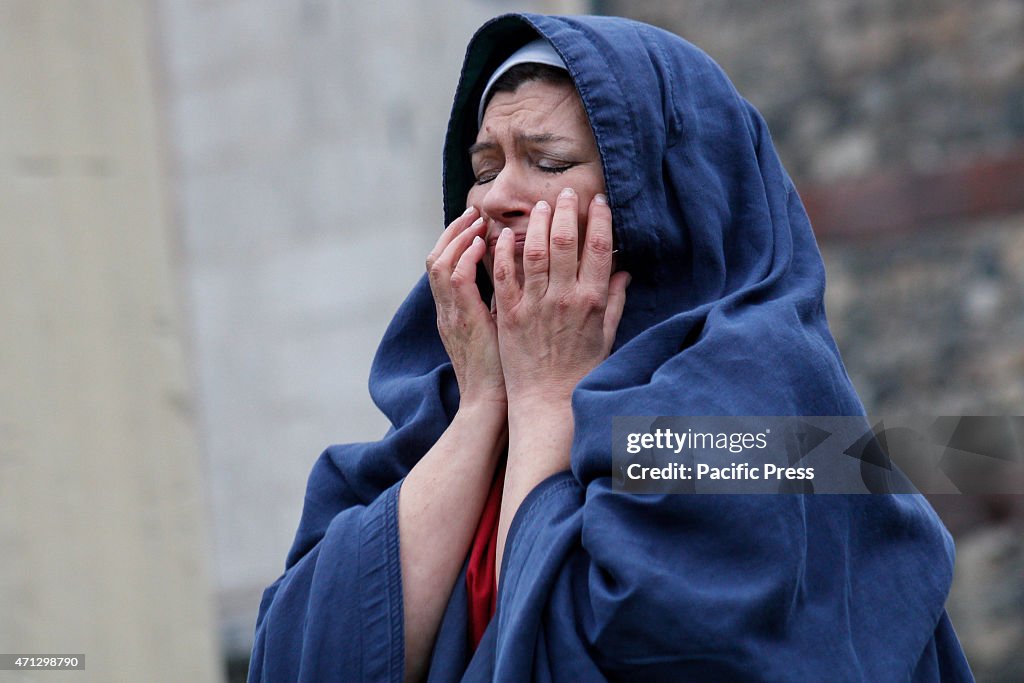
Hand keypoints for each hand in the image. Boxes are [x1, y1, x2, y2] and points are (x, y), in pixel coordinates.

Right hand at [426, 207, 506, 409]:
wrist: (492, 404)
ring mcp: (450, 315)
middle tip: (475, 213)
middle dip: (453, 232)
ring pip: (439, 263)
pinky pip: (456, 280)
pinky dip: (466, 258)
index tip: (477, 224)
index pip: (445, 266)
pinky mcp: (463, 321)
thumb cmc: (504, 372)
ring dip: (458, 237)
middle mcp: (446, 311)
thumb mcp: (498, 331)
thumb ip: (503, 304)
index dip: (456, 241)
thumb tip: (524, 280)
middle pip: (436, 258)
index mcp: (453, 313)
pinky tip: (482, 244)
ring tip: (478, 221)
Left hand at [492, 188, 629, 408]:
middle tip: (566, 193)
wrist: (548, 402)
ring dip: (536, 223)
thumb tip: (624, 272)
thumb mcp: (606, 336)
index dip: (598, 220)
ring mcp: (534, 305)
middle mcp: (563, 298)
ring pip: (533, 251)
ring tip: (539, 206)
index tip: (597, 202)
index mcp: (591, 301)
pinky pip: (504, 274)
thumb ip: (614, 301)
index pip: (598, 249)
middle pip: (564, 241)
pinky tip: (506, 235)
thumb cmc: (580, 371)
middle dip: (566, 211)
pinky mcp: (508, 314)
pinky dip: (504, 252)